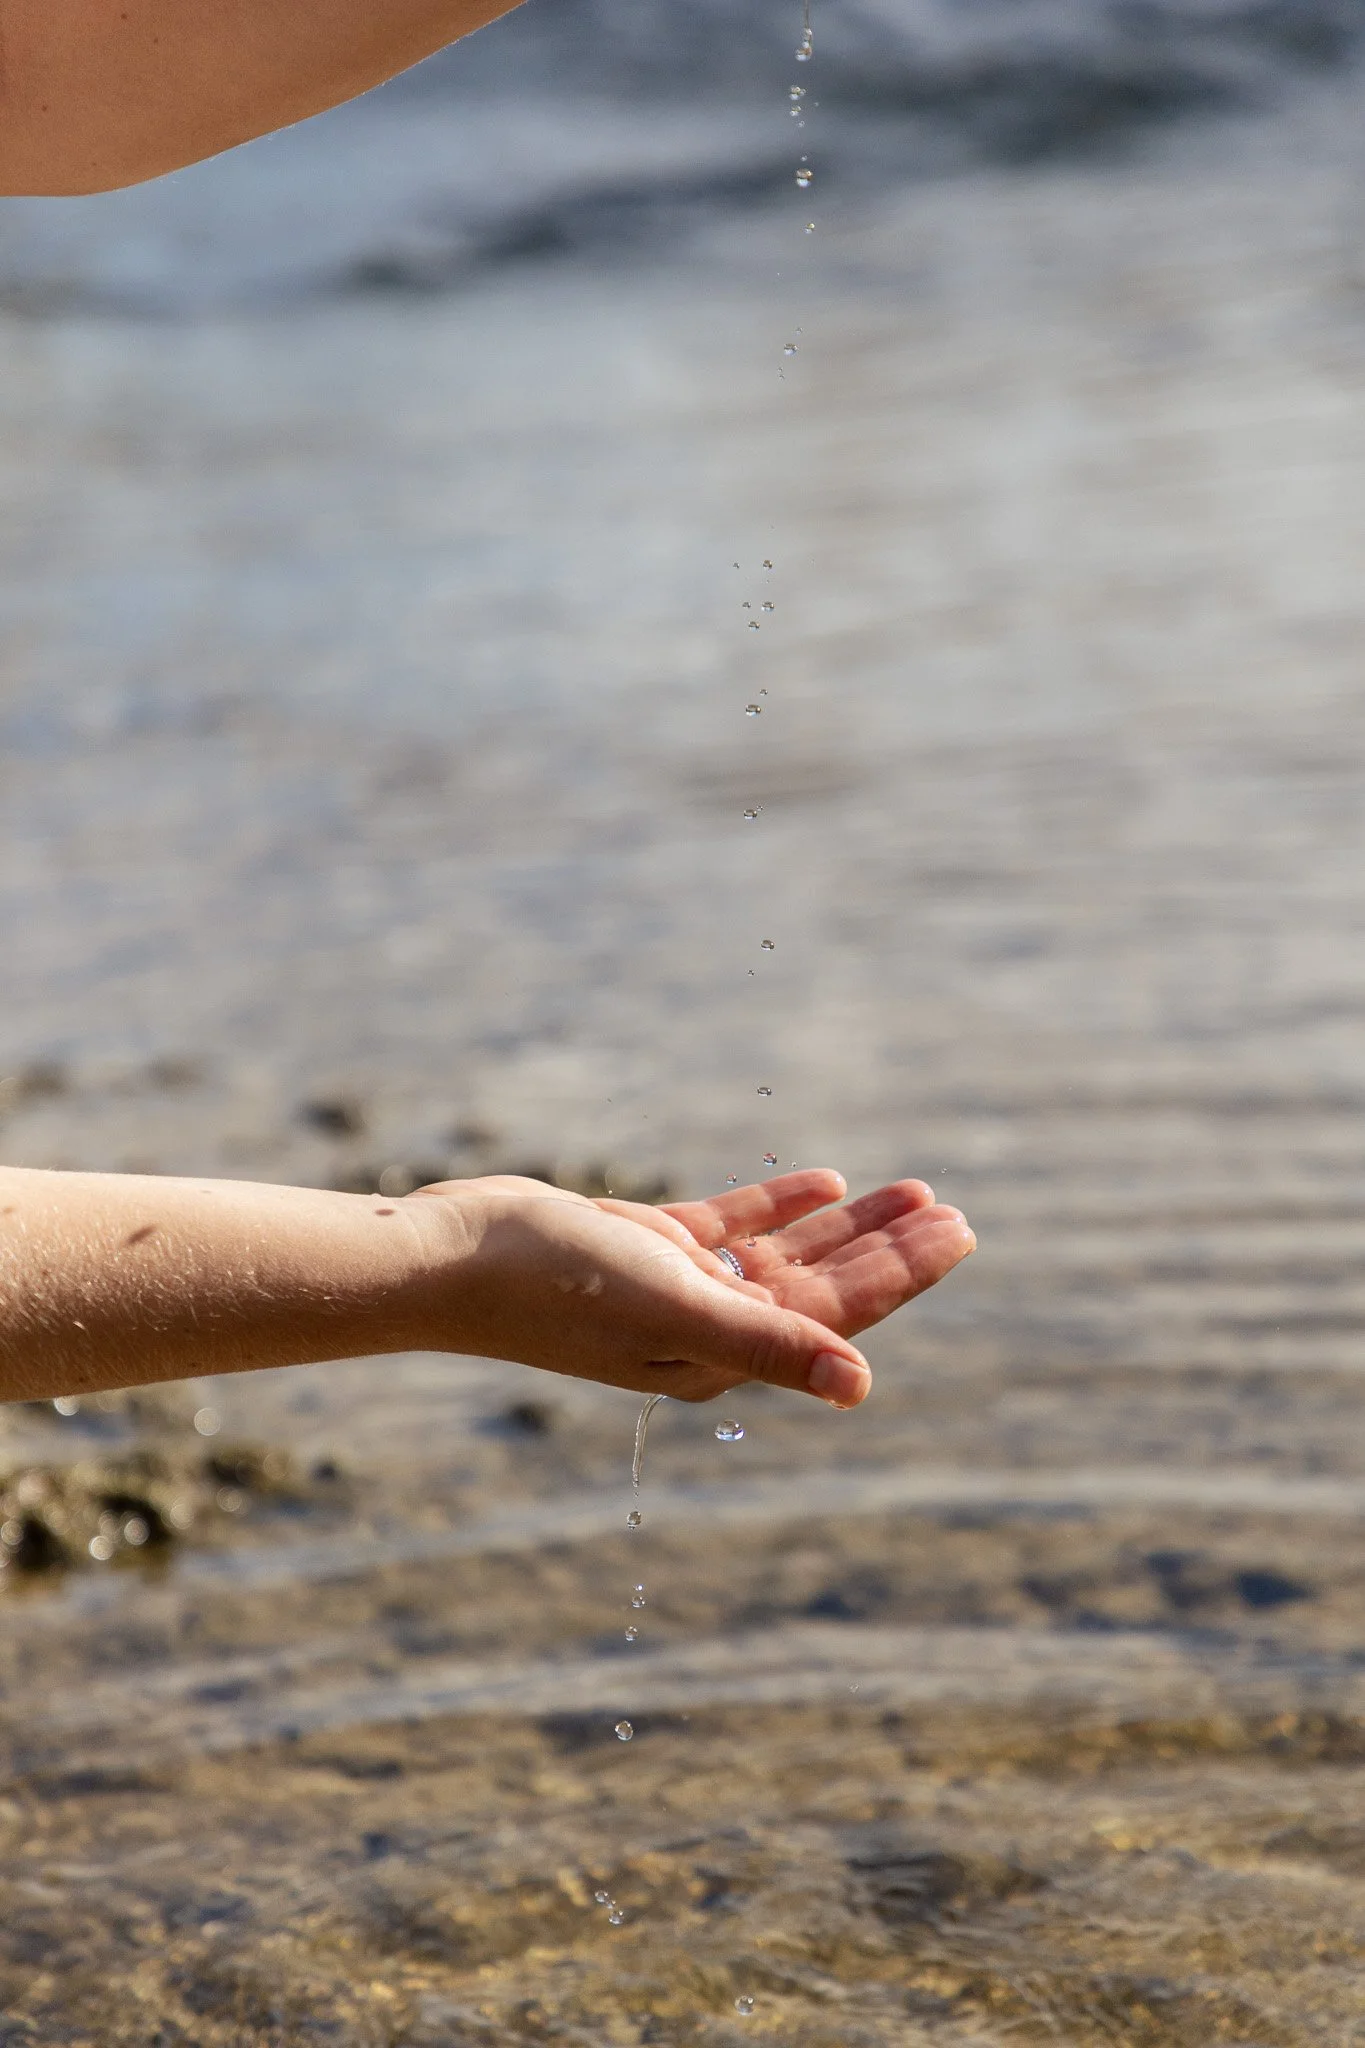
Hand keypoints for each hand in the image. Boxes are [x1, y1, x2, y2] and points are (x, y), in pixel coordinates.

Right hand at [409, 1169, 973, 1408]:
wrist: (456, 1257)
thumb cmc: (560, 1289)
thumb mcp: (675, 1311)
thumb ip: (769, 1346)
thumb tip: (859, 1387)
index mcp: (723, 1354)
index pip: (835, 1314)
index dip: (901, 1274)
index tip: (957, 1233)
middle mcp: (710, 1326)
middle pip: (822, 1285)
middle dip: (888, 1249)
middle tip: (952, 1209)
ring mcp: (678, 1286)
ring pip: (785, 1254)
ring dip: (845, 1225)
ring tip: (909, 1191)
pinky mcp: (647, 1247)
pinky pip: (731, 1226)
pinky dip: (780, 1205)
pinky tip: (825, 1181)